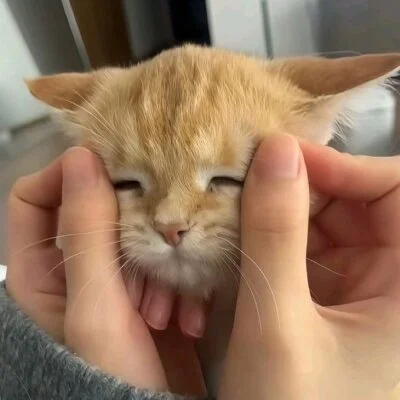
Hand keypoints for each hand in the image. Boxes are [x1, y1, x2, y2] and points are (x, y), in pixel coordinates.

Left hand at [5, 147, 205, 395]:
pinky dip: (178, 278)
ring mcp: (116, 277)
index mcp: (39, 269)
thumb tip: (83, 159)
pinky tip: (189, 314)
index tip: (113, 170)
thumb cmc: (112, 379)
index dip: (67, 175)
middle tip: (155, 240)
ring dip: (158, 258)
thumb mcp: (94, 308)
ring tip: (170, 300)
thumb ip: (86, 234)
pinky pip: (162, 257)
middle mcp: (74, 267)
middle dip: (128, 222)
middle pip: (93, 207)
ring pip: (134, 230)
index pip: (35, 195)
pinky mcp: (149, 287)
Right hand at [219, 135, 399, 399]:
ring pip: (332, 224)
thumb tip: (275, 152)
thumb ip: (276, 233)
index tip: (278, 158)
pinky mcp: (338, 299)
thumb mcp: (277, 324)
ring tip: (237, 214)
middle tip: (245, 186)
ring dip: (285, 215)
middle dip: (304, 190)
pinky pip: (313, 250)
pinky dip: (280, 240)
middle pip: (360, 203)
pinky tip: (247, 243)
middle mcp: (399, 283)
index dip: (341, 166)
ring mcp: (368, 290)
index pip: (398, 191)